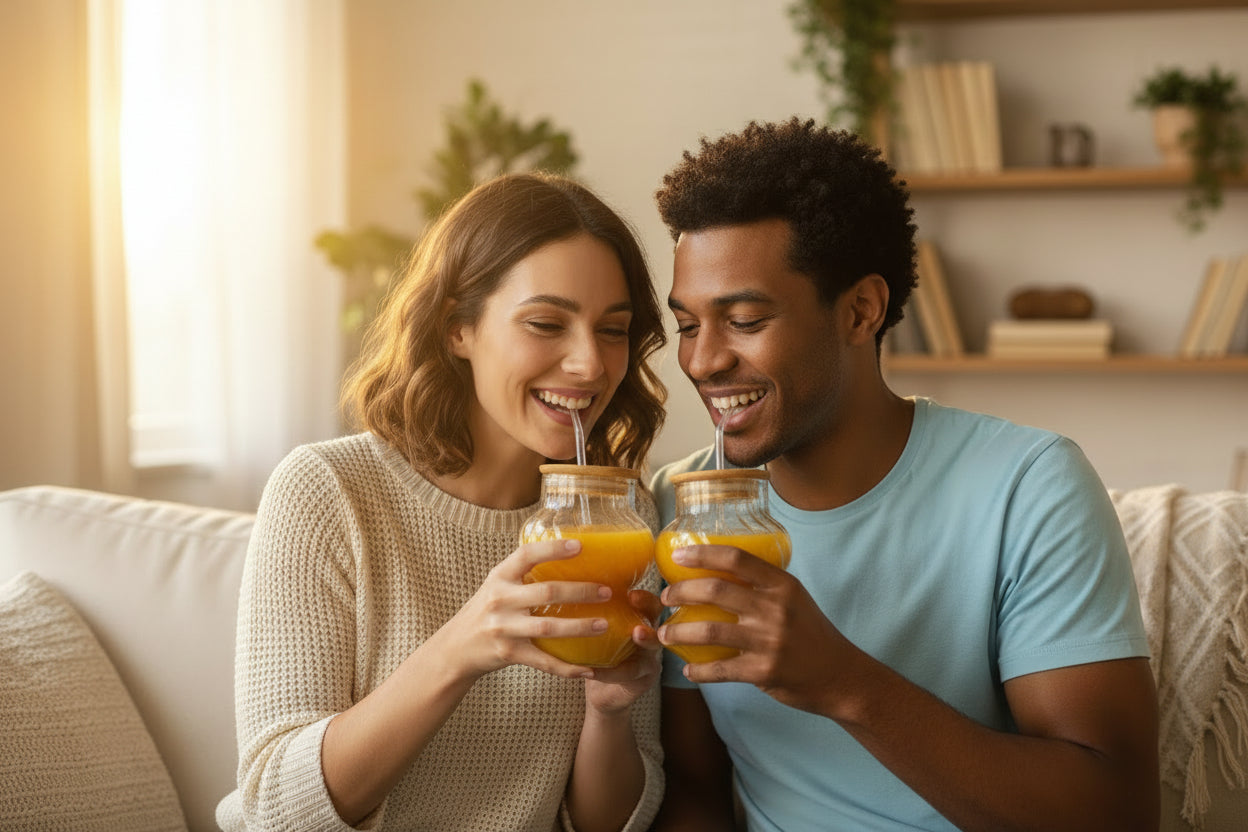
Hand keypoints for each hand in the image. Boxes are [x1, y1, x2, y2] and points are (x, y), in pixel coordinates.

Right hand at [441, 538, 609, 680]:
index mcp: (500, 577)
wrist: (455, 648)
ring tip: (604, 624)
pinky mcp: (508, 653)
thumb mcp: (497, 585)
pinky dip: (567, 668)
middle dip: (581, 591)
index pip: (527, 555)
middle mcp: (500, 599)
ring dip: (580, 627)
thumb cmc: (485, 611)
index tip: (580, 546)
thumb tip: (568, 554)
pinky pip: (544, 662)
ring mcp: (503, 628)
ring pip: (549, 628)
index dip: (553, 549)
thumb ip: (523, 574)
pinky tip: (588, 669)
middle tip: (607, 591)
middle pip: (547, 592)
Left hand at [584, 590, 662, 713]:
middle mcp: (650, 635)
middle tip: (637, 603)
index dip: (643, 597)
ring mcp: (651, 658)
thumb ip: (590, 614)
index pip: (647, 601)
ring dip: (646, 638)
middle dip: (650, 609)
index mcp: (638, 619)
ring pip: (653, 646)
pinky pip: (630, 672)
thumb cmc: (595, 654)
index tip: (630, 592)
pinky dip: (610, 672)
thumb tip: (562, 589)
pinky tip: (592, 671)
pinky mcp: (645, 678)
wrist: (601, 693)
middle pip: (658, 615)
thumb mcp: (594, 632)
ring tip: (636, 633)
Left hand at [657, 544, 856, 714]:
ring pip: (709, 631)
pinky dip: (699, 671)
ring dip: (679, 632)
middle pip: (715, 590)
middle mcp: (775, 609)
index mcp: (782, 585)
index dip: (703, 553)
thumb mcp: (795, 599)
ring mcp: (769, 641)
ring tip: (664, 634)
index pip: (736, 558)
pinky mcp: (763, 671)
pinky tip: (689, 670)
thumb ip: (764, 586)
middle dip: (681, 592)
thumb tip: (720, 571)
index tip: (678, 555)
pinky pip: (719, 669)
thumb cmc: (812, 633)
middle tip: (665, 598)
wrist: (841, 676)